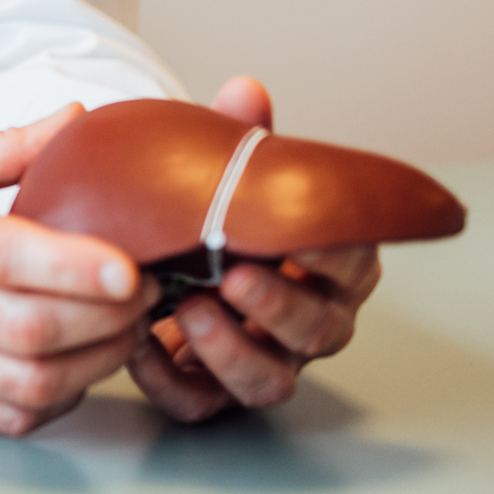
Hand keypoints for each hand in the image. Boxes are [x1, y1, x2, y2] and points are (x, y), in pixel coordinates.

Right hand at [0, 106, 156, 435]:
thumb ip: (3, 148)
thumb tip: (75, 120)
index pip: (6, 261)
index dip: (77, 268)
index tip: (132, 265)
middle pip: (30, 331)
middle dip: (108, 318)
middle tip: (149, 293)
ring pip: (27, 383)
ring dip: (95, 364)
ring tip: (125, 330)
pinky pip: (4, 416)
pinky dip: (56, 399)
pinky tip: (76, 366)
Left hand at [125, 76, 383, 422]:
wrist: (162, 257)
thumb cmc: (215, 218)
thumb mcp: (226, 176)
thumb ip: (240, 141)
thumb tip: (245, 90)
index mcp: (328, 266)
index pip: (354, 266)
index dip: (335, 256)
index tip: (301, 237)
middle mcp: (309, 321)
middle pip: (318, 330)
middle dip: (278, 305)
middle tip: (233, 275)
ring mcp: (265, 361)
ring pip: (269, 380)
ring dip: (231, 351)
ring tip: (189, 310)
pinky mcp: (214, 392)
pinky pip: (201, 402)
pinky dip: (171, 382)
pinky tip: (140, 348)